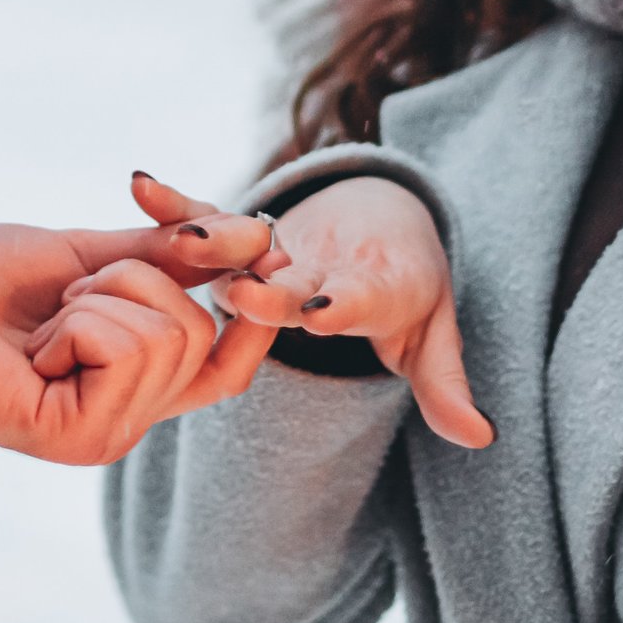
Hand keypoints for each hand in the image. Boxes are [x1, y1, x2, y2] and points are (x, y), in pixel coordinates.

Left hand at [0, 189, 281, 466]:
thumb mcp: (87, 254)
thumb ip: (162, 254)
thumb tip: (248, 233)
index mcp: (139, 376)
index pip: (234, 361)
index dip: (259, 309)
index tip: (261, 248)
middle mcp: (136, 412)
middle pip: (203, 328)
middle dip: (138, 276)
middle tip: (69, 294)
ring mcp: (114, 431)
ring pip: (170, 332)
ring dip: (99, 298)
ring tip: (48, 322)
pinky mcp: (85, 438)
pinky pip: (126, 345)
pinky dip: (79, 321)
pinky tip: (37, 348)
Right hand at [106, 175, 492, 449]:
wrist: (383, 218)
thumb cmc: (405, 292)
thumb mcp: (431, 335)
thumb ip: (445, 386)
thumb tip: (482, 439)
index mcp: (370, 286)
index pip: (355, 298)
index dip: (339, 303)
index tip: (321, 311)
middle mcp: (321, 260)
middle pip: (293, 275)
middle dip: (269, 283)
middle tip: (243, 291)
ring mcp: (280, 242)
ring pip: (243, 241)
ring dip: (213, 238)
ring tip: (181, 241)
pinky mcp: (245, 231)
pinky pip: (207, 211)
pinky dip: (175, 199)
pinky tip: (139, 183)